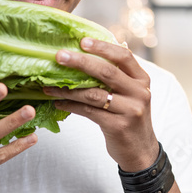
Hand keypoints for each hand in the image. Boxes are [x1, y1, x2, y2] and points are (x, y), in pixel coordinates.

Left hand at [44, 38, 157, 171]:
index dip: (103, 47)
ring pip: (94, 94)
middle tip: (60, 56)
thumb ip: (117, 77)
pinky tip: (58, 102)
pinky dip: (71, 106)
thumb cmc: (130, 119)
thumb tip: (86, 55)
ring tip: (49, 86)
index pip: (124, 56)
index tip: (82, 41)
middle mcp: (139, 93)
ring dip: (69, 89)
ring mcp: (130, 110)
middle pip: (107, 72)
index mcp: (142, 80)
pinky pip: (89, 112)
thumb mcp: (130, 95)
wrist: (141, 151)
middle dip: (80, 62)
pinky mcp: (118, 126)